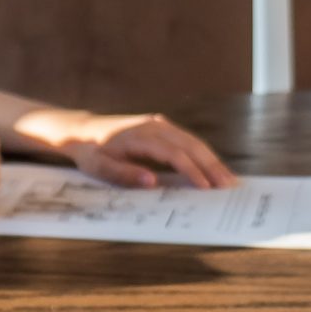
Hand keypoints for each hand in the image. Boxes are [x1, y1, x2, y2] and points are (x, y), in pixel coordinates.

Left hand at [19, 109, 236, 189]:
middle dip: (211, 165)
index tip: (205, 187)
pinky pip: (187, 140)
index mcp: (140, 135)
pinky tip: (212, 167)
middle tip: (228, 185)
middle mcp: (154, 126)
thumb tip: (152, 181)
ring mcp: (159, 124)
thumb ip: (124, 174)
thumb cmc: (91, 152)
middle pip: (190, 144)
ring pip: (192, 141)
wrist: (82, 131)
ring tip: (227, 179)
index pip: (173, 153)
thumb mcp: (100, 167)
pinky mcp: (161, 127)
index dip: (191, 170)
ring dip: (211, 159)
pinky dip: (202, 153)